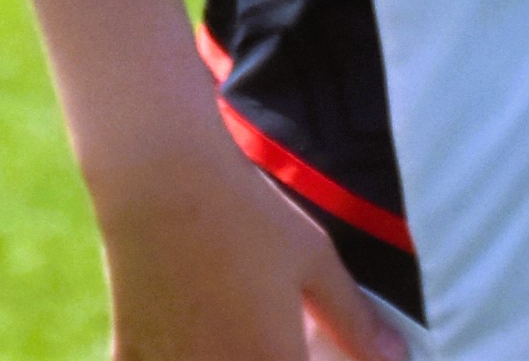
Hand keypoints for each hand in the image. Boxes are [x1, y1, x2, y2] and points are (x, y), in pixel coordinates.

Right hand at [89, 147, 405, 360]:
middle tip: (273, 327)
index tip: (307, 344)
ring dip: (228, 355)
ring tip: (234, 322)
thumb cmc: (248, 217)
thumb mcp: (314, 262)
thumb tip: (398, 356)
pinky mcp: (130, 354)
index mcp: (270, 360)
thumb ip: (354, 319)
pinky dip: (179, 354)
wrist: (160, 184)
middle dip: (271, 356)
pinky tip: (189, 331)